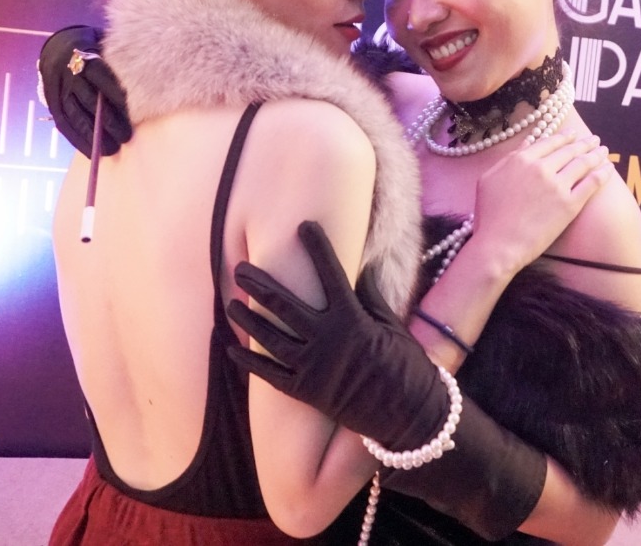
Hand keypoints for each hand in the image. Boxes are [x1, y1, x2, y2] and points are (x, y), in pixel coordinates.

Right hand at [38, 26, 131, 156]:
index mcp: (86, 57)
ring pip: (75, 115)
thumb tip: (150, 82)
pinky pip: (63, 123)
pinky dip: (77, 139)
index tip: (135, 113)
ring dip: (92, 135)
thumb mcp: (107, 47)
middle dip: (108, 121)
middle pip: (89, 100)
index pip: (102, 78)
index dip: (117, 96)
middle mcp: (70, 73)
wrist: (60, 45)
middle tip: (126, 137)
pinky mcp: (51, 101)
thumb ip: (121, 64)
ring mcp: (58, 88)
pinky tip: (91, 151)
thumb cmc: (96, 49)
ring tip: (110, 150)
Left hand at [227, 221, 445, 449]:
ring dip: (248, 318)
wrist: (408, 415)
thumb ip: (372, 297)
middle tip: (240, 266)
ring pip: (269, 337)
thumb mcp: (392, 327)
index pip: (330, 273)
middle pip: (284, 304)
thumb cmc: (406, 367)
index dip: (316, 247)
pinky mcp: (305, 392)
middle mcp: (327, 339)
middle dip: (260, 283)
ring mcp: (313, 366)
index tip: (304, 226)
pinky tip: (232, 348)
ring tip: (231, 302)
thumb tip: (363, 268)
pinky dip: (249, 361)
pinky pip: (270, 375)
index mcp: (352, 318)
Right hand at [471, 132, 610, 273]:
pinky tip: (608, 168)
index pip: (549, 142)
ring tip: (603, 151)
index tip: (573, 134)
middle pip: (569, 151)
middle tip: (594, 140)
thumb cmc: (489, 216)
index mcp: (521, 159)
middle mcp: (541, 168)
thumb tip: (526, 145)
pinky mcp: (570, 205)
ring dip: (595, 154)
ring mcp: (557, 186)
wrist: (498, 244)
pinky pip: (591, 184)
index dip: (564, 137)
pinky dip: (602, 173)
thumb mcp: (489, 179)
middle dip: (584, 143)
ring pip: (582, 163)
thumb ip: (509, 159)